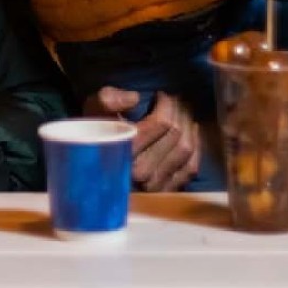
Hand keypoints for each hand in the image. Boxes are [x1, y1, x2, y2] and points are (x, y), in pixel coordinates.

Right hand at [83, 86, 200, 190]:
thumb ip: (108, 99)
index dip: (167, 103)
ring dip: (189, 127)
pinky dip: (196, 148)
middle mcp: (141, 171)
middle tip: (176, 101)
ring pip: (186, 150)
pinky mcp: (166, 192)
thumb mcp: (93, 111)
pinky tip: (191, 134)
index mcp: (124, 150)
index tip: (161, 95)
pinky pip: (191, 168)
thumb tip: (134, 98)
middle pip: (176, 134)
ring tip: (183, 114)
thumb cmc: (95, 134)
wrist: (91, 167)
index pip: (161, 122)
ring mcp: (156, 185)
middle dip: (180, 111)